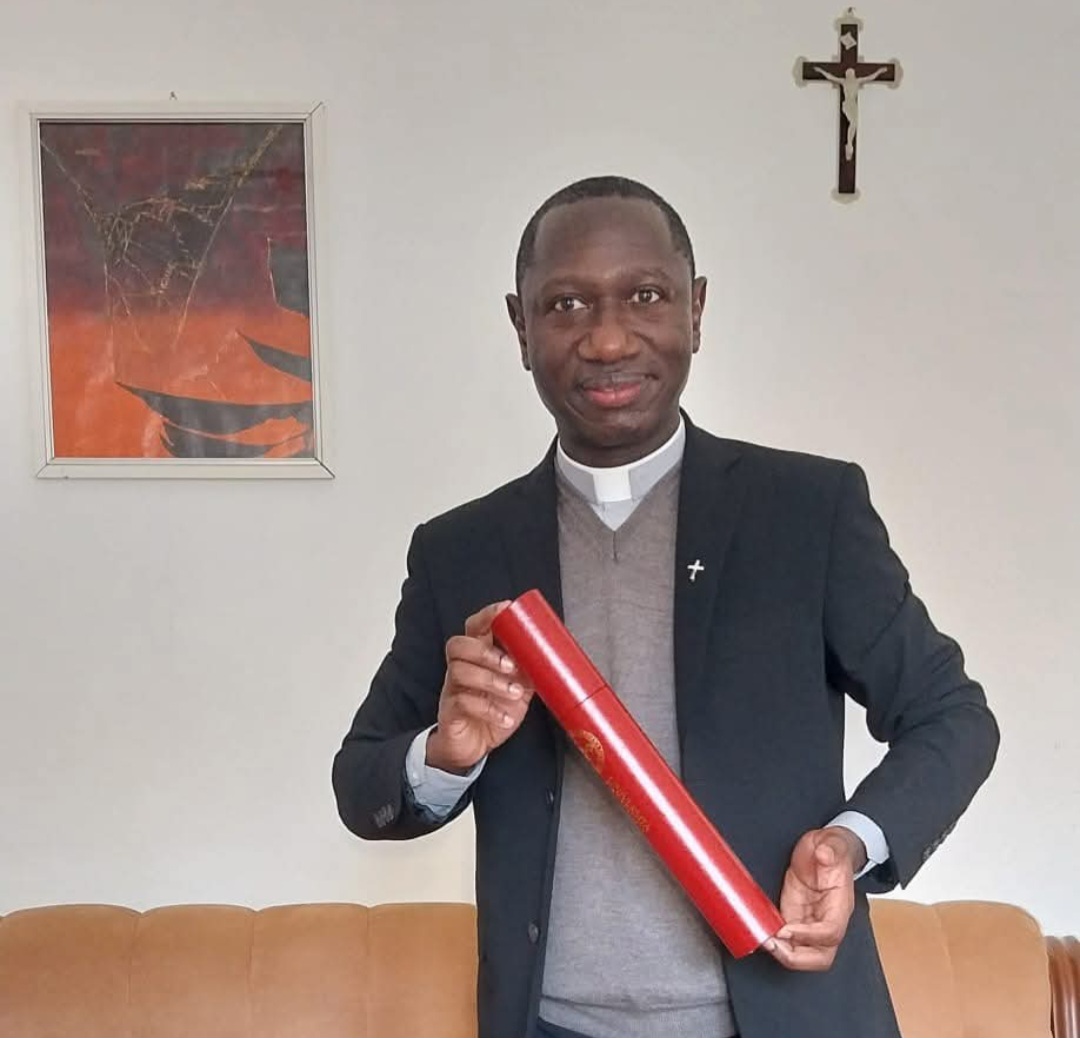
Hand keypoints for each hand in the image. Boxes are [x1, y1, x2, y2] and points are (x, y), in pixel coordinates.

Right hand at [425, 602, 533, 772]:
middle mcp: (461, 667)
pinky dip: (489, 709)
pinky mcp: (450, 710)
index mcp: (478, 655)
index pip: (475, 626)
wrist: (474, 746)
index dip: (488, 615)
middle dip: (487, 652)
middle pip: (459, 644)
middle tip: (512, 666)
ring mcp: (453, 688)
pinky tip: (505, 718)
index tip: (506, 608)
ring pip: (460, 671)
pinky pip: (463, 702)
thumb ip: (529, 670)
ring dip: (491, 680)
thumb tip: (553, 655)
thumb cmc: (494, 711)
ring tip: (514, 693)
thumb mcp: (518, 688)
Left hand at [766, 826, 864, 970]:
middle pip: (821, 957)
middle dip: (796, 957)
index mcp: (840, 905)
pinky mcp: (795, 916)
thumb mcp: (833, 843)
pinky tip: (760, 933)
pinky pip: (788, 939)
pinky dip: (775, 942)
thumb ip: (830, 849)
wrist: (825, 848)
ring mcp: (810, 921)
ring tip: (763, 940)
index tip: (786, 929)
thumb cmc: (832, 850)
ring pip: (803, 954)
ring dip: (783, 953)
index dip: (808, 935)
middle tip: (772, 944)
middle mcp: (827, 919)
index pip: (830, 932)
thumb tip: (824, 854)